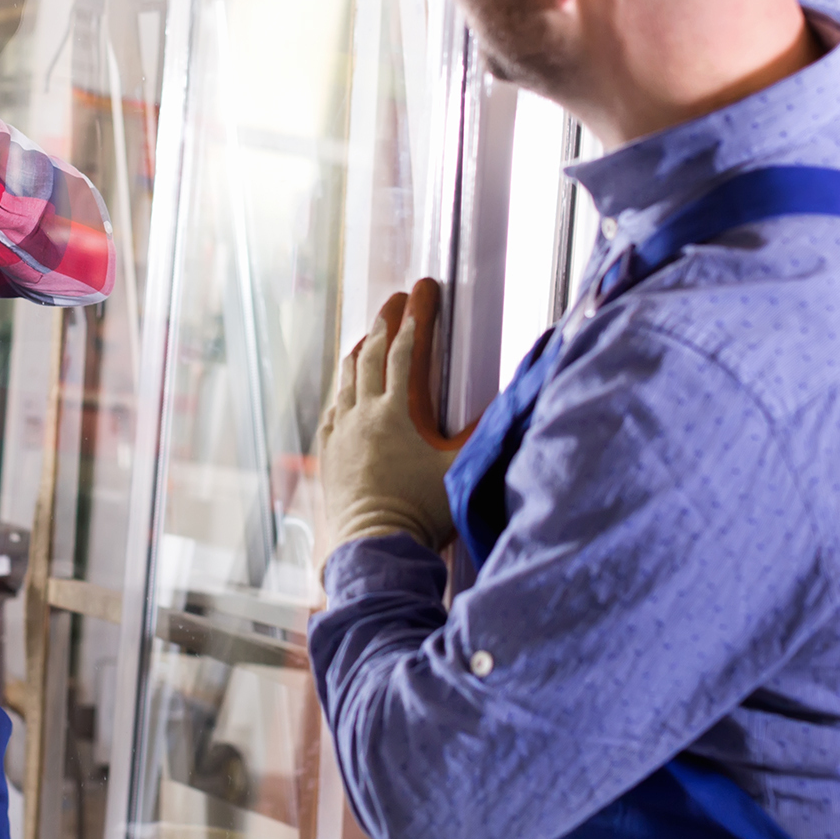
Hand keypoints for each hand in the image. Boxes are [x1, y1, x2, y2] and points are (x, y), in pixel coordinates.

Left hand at [314, 279, 467, 568]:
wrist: (376, 547)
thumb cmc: (421, 512)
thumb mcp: (460, 469)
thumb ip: (483, 433)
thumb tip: (511, 402)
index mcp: (397, 413)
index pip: (408, 352)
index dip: (417, 317)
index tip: (425, 291)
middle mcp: (364, 415)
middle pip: (372, 355)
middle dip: (386, 322)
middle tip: (396, 300)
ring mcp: (342, 434)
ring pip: (347, 378)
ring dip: (360, 351)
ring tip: (369, 335)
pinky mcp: (329, 454)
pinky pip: (332, 408)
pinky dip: (342, 388)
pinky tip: (345, 389)